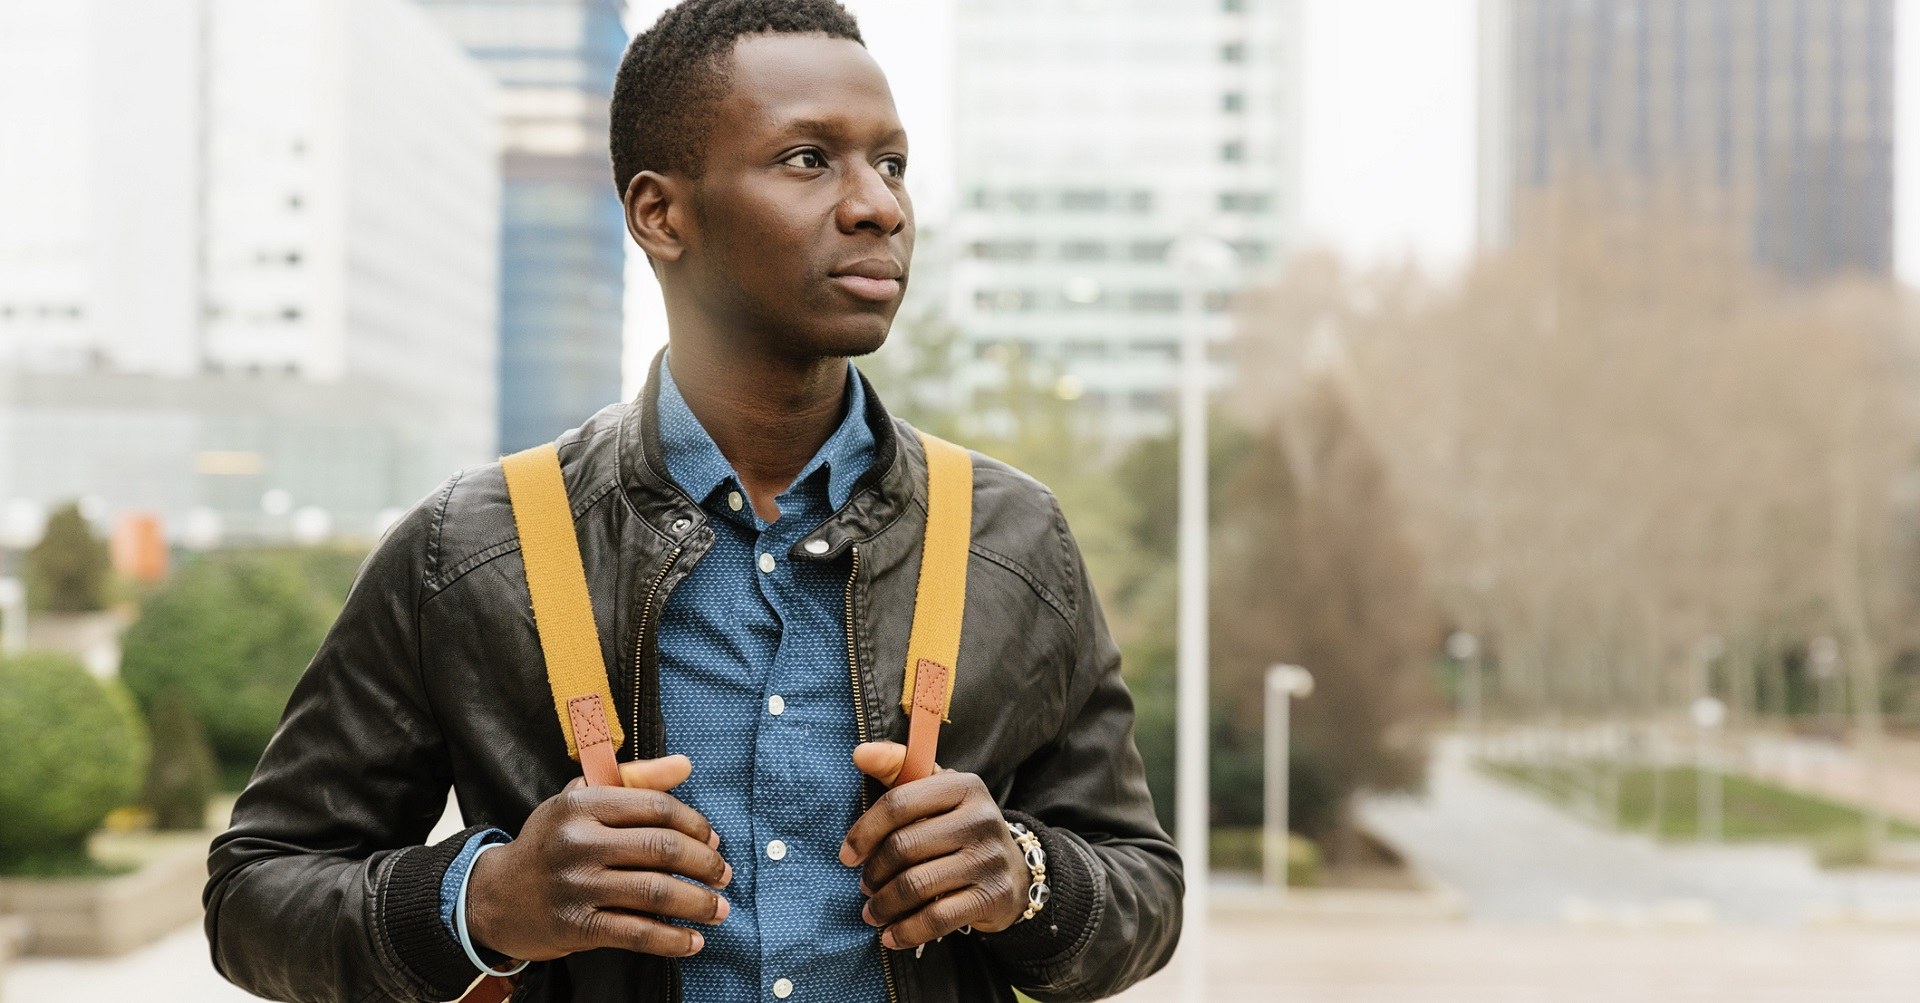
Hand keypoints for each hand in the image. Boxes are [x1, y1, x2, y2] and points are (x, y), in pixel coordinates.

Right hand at [466, 755, 731, 961]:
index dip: (696, 824)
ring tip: (719, 909)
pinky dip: (672, 939)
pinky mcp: (575, 926)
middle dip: (705, 864)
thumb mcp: (582, 799)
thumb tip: (685, 764)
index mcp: (583, 804)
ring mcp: (576, 886)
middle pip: (663, 848)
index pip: (657, 807)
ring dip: (699, 903)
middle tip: (724, 876)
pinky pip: (636, 933)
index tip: (713, 840)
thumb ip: (635, 779)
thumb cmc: (552, 842)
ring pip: (656, 892)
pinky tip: (692, 941)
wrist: (495, 896)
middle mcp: (578, 841)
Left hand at [839, 742, 1030, 950]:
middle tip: (865, 885)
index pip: (899, 803)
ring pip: (915, 885)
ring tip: (872, 911)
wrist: (1013, 871)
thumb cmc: (959, 827)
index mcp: (963, 785)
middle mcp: (980, 819)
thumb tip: (859, 753)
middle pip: (903, 846)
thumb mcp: (937, 793)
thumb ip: (898, 770)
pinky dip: (905, 931)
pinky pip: (936, 919)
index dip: (864, 831)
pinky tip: (890, 935)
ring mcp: (989, 859)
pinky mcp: (992, 897)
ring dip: (883, 904)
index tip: (847, 855)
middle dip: (874, 872)